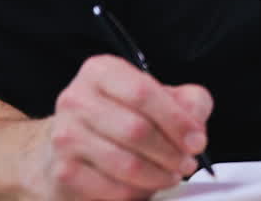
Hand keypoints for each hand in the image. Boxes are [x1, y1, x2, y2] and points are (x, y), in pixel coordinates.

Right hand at [24, 55, 212, 200]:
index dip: (176, 120)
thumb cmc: (119, 118)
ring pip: (125, 163)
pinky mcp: (63, 171)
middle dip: (170, 152)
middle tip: (187, 163)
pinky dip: (137, 192)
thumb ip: (187, 102)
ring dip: (158, 175)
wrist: (71, 147)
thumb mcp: (158, 98)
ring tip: (170, 175)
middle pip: (135, 129)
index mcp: (101, 71)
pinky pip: (112, 188)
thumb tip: (196, 125)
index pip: (143, 92)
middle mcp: (77, 99)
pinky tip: (145, 185)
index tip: (196, 141)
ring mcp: (65, 136)